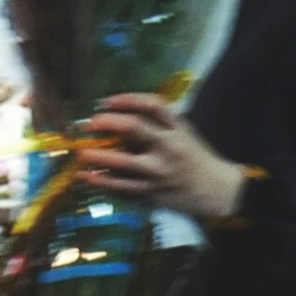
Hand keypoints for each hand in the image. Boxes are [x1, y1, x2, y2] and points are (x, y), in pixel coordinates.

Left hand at [71, 94, 249, 225]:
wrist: (215, 191)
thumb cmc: (194, 157)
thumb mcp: (184, 133)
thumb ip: (158, 123)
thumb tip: (117, 114)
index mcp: (177, 130)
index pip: (152, 105)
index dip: (126, 100)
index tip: (106, 102)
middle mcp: (168, 149)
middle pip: (134, 128)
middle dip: (108, 123)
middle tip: (90, 124)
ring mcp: (158, 174)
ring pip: (122, 164)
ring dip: (97, 157)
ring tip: (81, 153)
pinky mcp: (151, 194)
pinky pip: (121, 188)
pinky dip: (101, 182)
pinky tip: (87, 176)